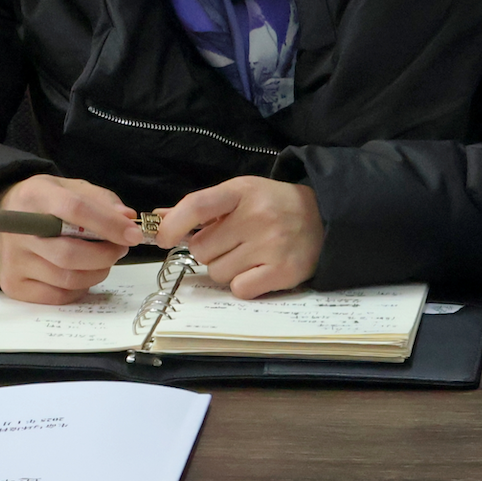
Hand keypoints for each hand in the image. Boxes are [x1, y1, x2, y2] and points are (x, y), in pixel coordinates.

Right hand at [0, 174, 145, 304]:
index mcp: (34, 196)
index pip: (75, 210)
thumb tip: (128, 219)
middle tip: (121, 248)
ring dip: (98, 272)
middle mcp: (17, 230)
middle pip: (70, 253)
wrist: (2, 218)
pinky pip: (58, 296)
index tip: (133, 234)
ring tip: (104, 259)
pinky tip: (84, 273)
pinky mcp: (13, 285)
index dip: (109, 224)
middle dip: (106, 254)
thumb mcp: (70, 187)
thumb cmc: (45, 202)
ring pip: (67, 278)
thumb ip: (101, 200)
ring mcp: (13, 261)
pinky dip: (80, 287)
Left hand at [153, 176, 323, 298]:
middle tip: (231, 241)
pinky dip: (244, 284)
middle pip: (202, 249)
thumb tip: (158, 218)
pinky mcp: (283, 271)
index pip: (198, 205)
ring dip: (226, 268)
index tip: (163, 237)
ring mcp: (271, 245)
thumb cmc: (272, 205)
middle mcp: (257, 216)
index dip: (174, 224)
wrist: (323, 217)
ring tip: (248, 253)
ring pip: (218, 272)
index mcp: (242, 192)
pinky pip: (239, 288)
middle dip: (210, 249)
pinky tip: (259, 269)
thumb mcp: (240, 194)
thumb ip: (200, 207)